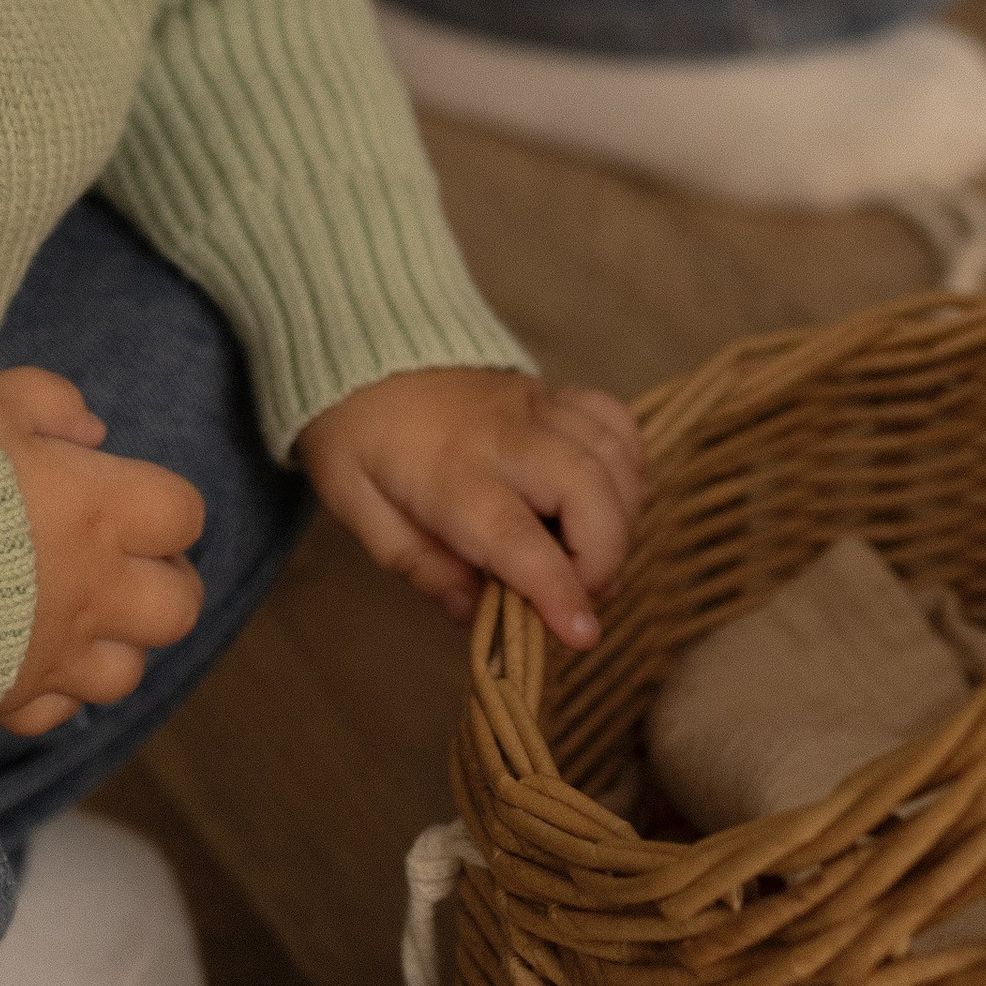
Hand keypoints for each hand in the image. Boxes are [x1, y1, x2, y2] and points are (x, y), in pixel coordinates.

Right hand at [0, 364, 205, 735]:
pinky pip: (54, 714)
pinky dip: (53, 692)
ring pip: (127, 674)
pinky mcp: (1, 695)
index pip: (183, 515)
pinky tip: (30, 657)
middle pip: (178, 608)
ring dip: (118, 644)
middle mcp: (89, 589)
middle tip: (133, 562)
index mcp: (97, 510)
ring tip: (86, 614)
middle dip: (168, 583)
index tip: (131, 497)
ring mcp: (49, 652)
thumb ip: (50, 403)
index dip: (166, 506)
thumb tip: (94, 432)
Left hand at [300, 368, 647, 648]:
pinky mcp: (553, 393)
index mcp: (447, 472)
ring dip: (622, 518)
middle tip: (584, 597)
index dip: (556, 588)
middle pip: (585, 487)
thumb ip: (417, 564)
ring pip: (611, 454)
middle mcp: (503, 435)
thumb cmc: (358, 439)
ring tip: (593, 560)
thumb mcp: (358, 508)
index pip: (514, 535)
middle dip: (605, 556)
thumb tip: (473, 612)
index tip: (582, 635)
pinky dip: (627, 466)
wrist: (364, 349)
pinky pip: (614, 420)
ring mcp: (535, 406)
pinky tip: (608, 502)